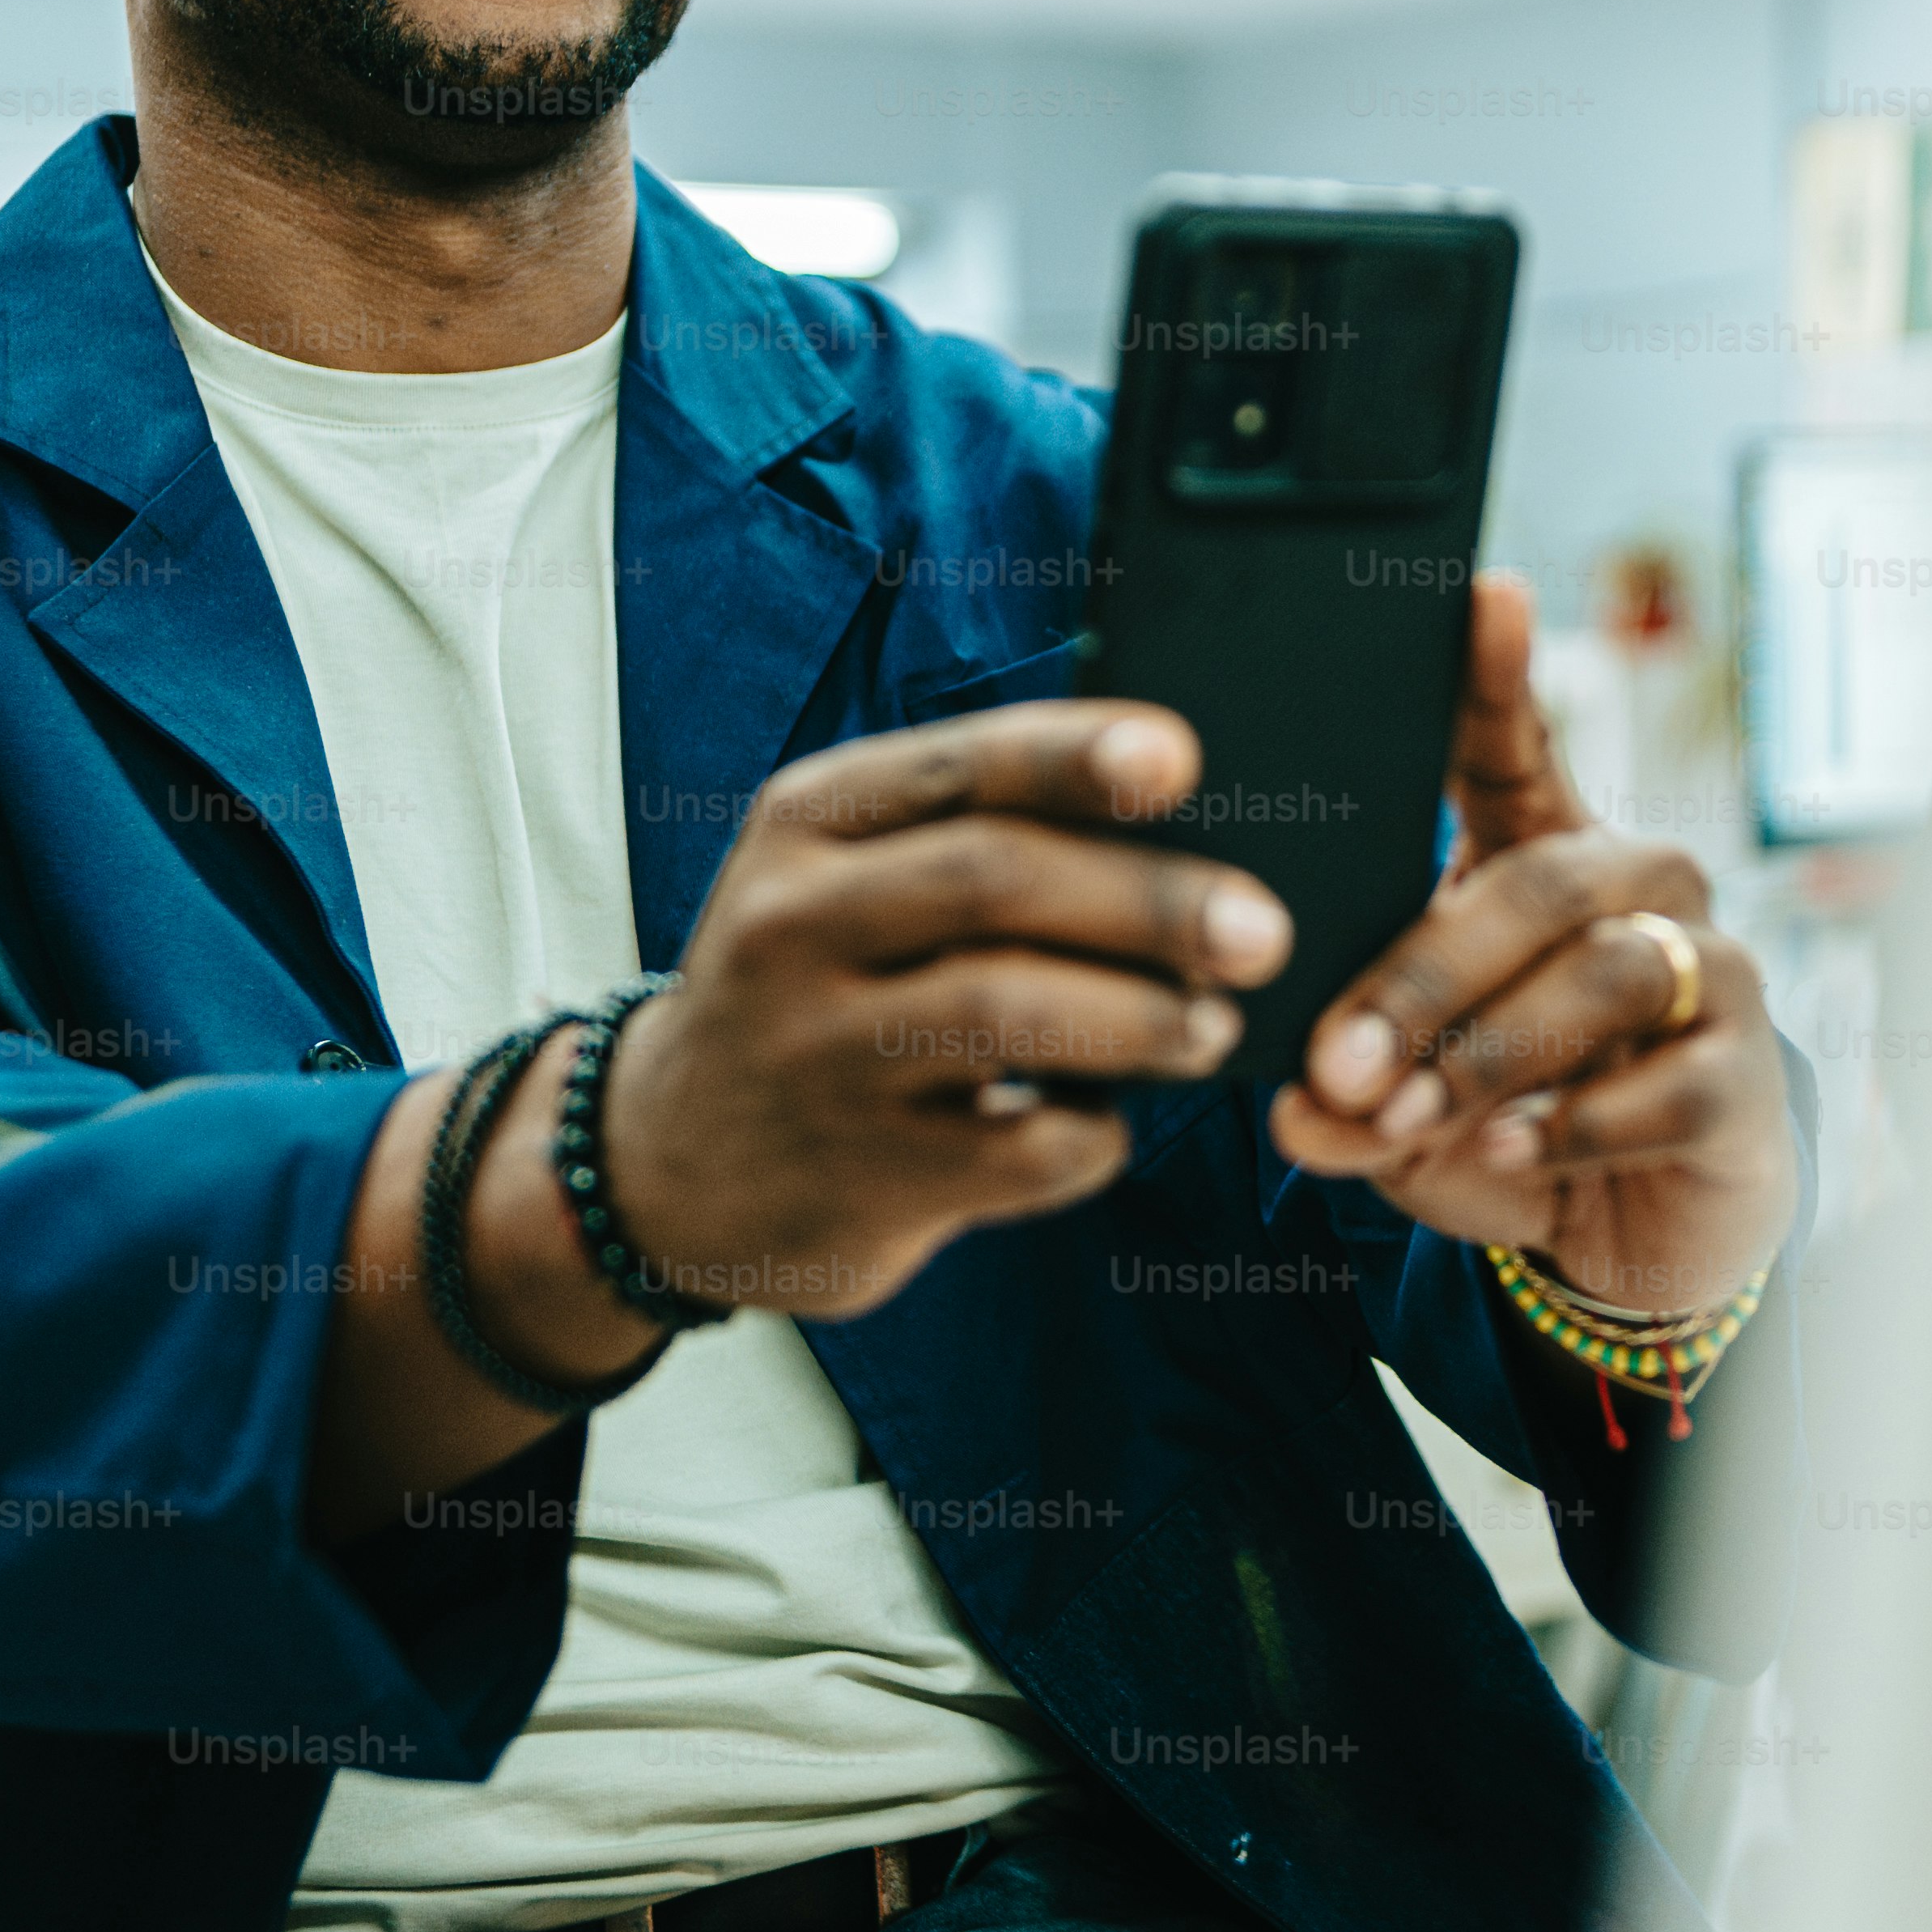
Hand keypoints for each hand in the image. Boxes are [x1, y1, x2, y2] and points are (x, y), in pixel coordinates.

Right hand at [572, 701, 1293, 1322]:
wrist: (668, 1162)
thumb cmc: (814, 990)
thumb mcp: (842, 880)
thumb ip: (973, 832)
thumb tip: (1181, 813)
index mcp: (807, 823)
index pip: (962, 767)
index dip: (1079, 757)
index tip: (1183, 761)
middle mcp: (794, 924)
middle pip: (999, 881)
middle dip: (1153, 900)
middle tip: (1263, 931)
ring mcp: (818, 1053)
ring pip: (1010, 1011)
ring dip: (1142, 1018)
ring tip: (1213, 1028)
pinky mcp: (858, 1173)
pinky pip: (1018, 1149)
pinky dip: (1093, 1135)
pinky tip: (1107, 1123)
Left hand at [1269, 573, 1795, 1321]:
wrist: (1643, 1230)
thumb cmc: (1517, 1123)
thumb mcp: (1404, 1115)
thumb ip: (1345, 1103)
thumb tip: (1296, 1109)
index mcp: (1544, 859)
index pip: (1520, 750)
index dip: (1502, 674)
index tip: (1488, 593)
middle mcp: (1638, 888)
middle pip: (1540, 884)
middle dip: (1426, 975)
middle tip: (1340, 1063)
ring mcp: (1708, 972)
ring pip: (1605, 972)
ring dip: (1490, 1053)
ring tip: (1406, 1120)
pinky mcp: (1749, 1075)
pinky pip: (1671, 1082)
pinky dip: (1577, 1122)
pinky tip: (1515, 1151)